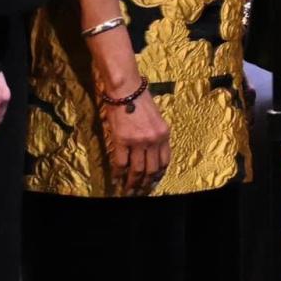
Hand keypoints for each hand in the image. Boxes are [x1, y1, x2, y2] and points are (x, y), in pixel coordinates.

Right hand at [103, 80, 171, 194]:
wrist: (126, 89)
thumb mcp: (156, 118)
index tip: (153, 181)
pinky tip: (116, 179)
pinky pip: (121, 163)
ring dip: (132, 183)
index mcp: (164, 133)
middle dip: (146, 183)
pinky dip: (118, 173)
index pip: (165, 160)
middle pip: (151, 169)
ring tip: (128, 191)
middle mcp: (154, 139)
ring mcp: (138, 141)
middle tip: (140, 192)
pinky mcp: (122, 140)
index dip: (158, 174)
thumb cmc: (140, 99)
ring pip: (137, 170)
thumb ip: (156, 135)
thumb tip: (151, 154)